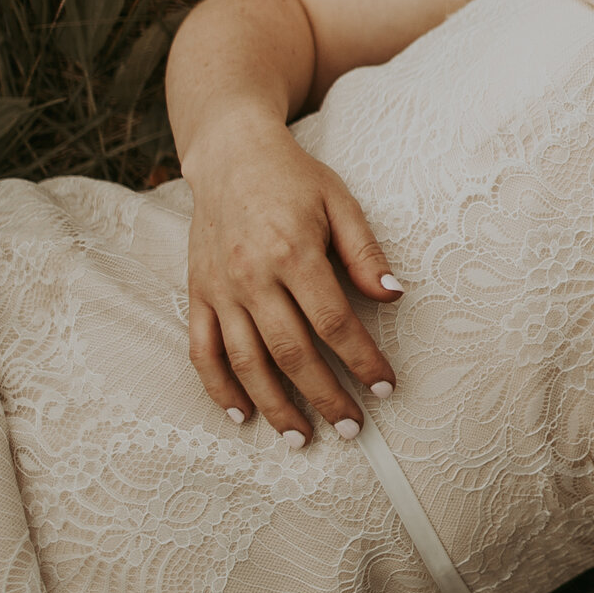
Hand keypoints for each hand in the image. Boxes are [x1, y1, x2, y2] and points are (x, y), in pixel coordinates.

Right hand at [183, 114, 399, 443]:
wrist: (231, 154)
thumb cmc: (295, 179)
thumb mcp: (341, 204)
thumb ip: (366, 254)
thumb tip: (395, 296)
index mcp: (293, 253)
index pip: (334, 323)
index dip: (361, 360)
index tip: (384, 387)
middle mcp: (252, 277)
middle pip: (291, 353)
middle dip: (323, 396)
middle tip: (351, 429)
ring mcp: (219, 288)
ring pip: (245, 361)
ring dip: (273, 405)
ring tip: (300, 438)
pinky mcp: (198, 293)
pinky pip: (202, 350)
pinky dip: (219, 388)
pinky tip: (242, 414)